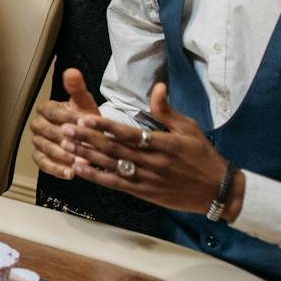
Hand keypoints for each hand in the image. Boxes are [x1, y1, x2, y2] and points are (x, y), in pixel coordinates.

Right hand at [29, 67, 101, 179]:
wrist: (89, 137)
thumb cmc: (86, 118)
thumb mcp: (84, 103)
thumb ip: (77, 88)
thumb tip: (72, 71)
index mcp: (46, 109)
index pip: (53, 112)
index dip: (68, 118)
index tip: (84, 123)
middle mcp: (38, 124)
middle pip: (48, 132)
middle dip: (66, 140)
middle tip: (82, 146)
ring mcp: (37, 141)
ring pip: (46, 149)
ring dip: (63, 156)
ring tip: (80, 162)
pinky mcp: (39, 157)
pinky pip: (44, 164)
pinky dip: (56, 169)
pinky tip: (71, 174)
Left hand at [69, 83, 234, 216]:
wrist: (215, 190)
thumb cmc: (202, 156)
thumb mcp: (189, 129)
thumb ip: (167, 110)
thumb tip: (156, 87)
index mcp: (163, 144)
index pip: (129, 134)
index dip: (105, 127)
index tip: (85, 118)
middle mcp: (153, 162)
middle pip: (114, 149)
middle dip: (87, 138)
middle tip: (64, 128)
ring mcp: (147, 179)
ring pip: (111, 166)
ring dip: (86, 155)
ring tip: (65, 144)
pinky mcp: (144, 193)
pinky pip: (116, 184)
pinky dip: (96, 176)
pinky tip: (79, 167)